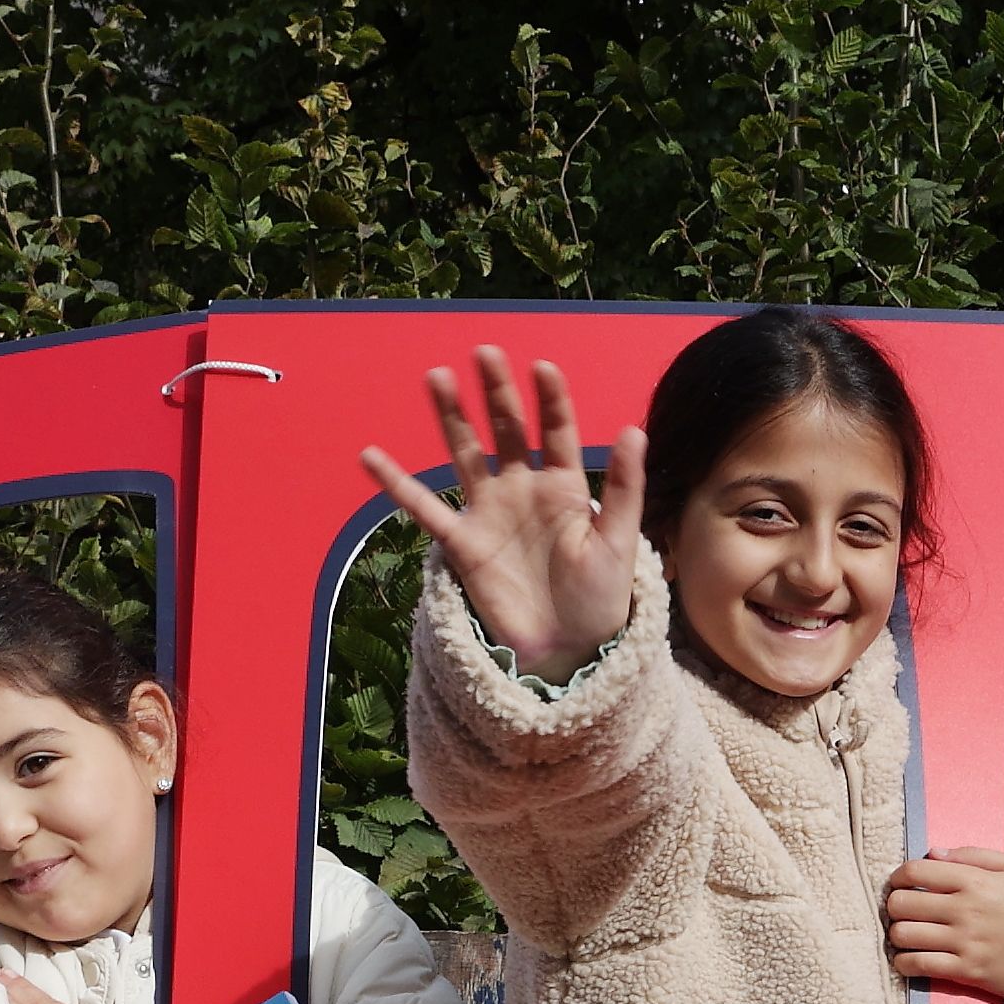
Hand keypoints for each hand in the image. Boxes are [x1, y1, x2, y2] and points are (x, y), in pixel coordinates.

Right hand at [364, 347, 644, 686]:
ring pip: (465, 453)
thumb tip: (633, 428)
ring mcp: (490, 512)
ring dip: (451, 416)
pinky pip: (424, 507)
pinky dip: (396, 484)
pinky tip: (370, 456)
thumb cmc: (601, 599)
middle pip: (507, 429)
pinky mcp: (464, 543)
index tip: (541, 367)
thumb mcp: (620, 545)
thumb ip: (626, 488)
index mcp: (566, 486)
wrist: (568, 651)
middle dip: (496, 392)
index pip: (557, 430)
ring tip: (436, 377)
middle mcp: (524, 489)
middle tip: (484, 352)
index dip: (550, 398)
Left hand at [887, 850, 1003, 994]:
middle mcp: (965, 910)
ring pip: (903, 935)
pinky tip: (910, 958)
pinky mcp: (966, 972)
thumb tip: (933, 853)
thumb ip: (976, 856)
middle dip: (894, 905)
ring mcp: (964, 943)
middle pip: (901, 903)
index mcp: (976, 881)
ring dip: (897, 934)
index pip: (916, 871)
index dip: (898, 876)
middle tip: (902, 910)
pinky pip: (917, 966)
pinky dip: (904, 962)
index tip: (900, 883)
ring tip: (906, 934)